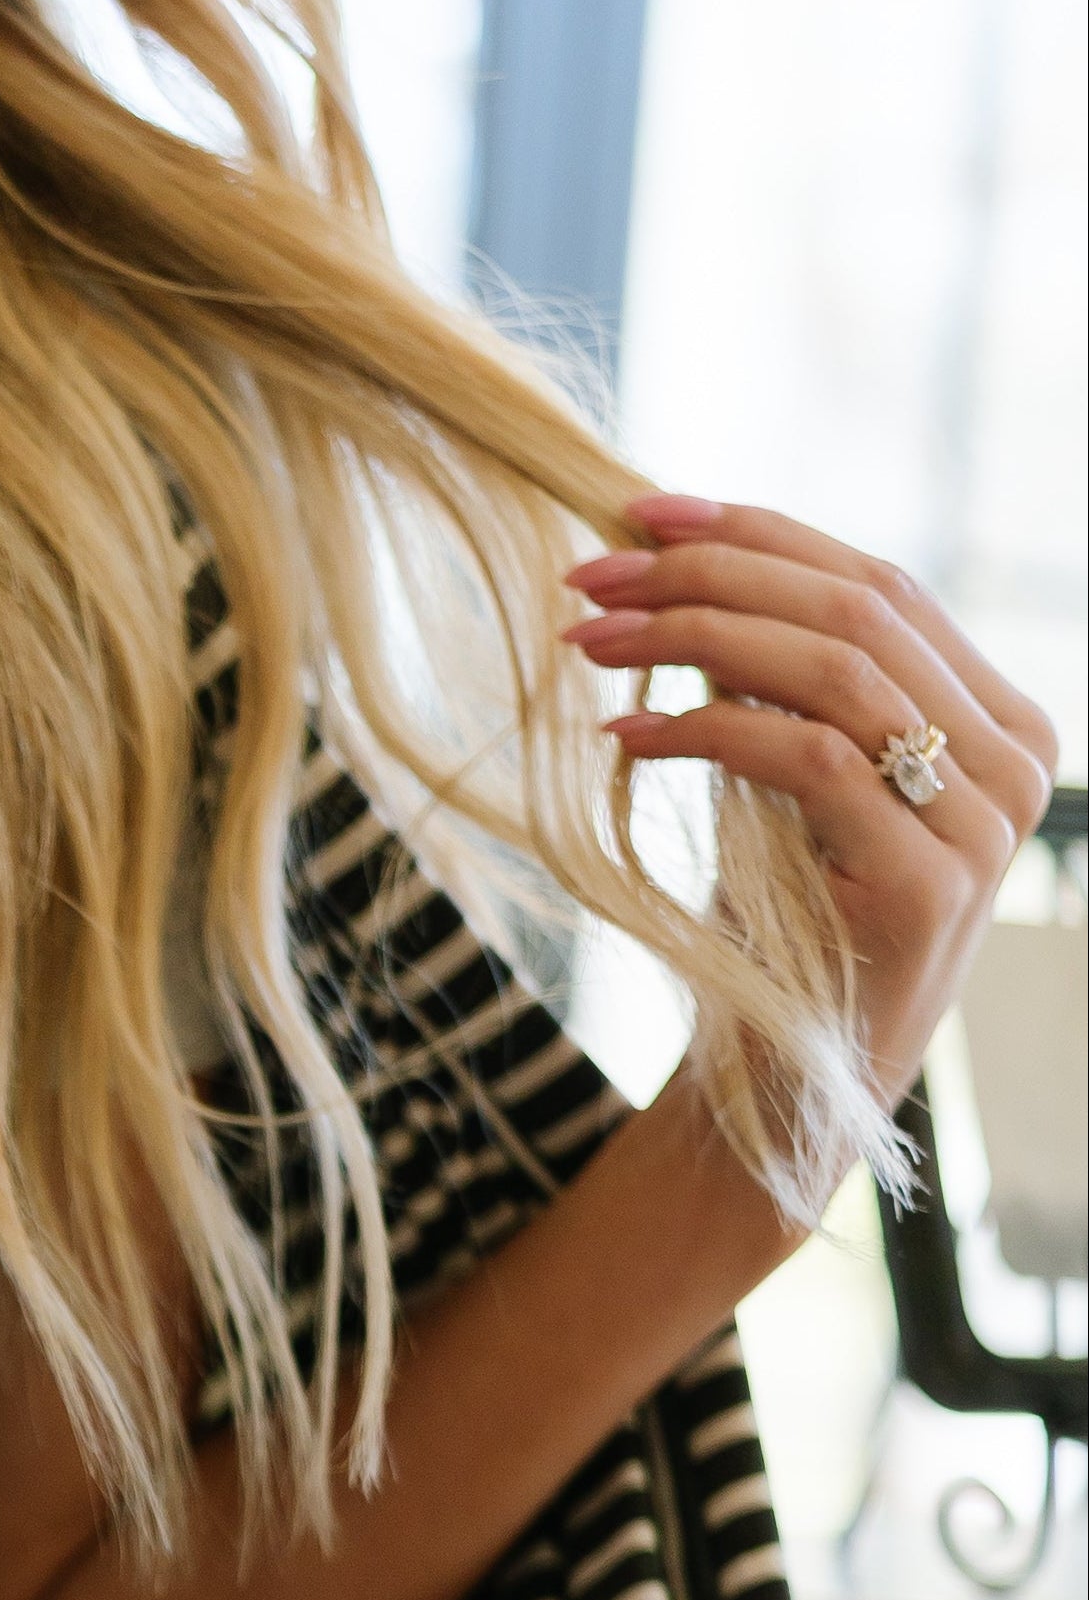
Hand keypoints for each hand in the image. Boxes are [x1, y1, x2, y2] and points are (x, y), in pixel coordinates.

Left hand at [561, 492, 1060, 1103]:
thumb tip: (686, 562)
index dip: (760, 532)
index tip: (642, 512)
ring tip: (585, 637)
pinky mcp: (930, 884)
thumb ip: (783, 683)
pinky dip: (704, 728)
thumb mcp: (788, 784)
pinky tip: (623, 730)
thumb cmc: (780, 930)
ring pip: (835, 671)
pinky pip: (808, 761)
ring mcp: (983, 826)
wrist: (781, 1087)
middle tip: (589, 568)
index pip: (883, 585)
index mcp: (999, 721)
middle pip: (859, 609)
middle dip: (710, 573)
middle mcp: (1013, 763)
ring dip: (689, 635)